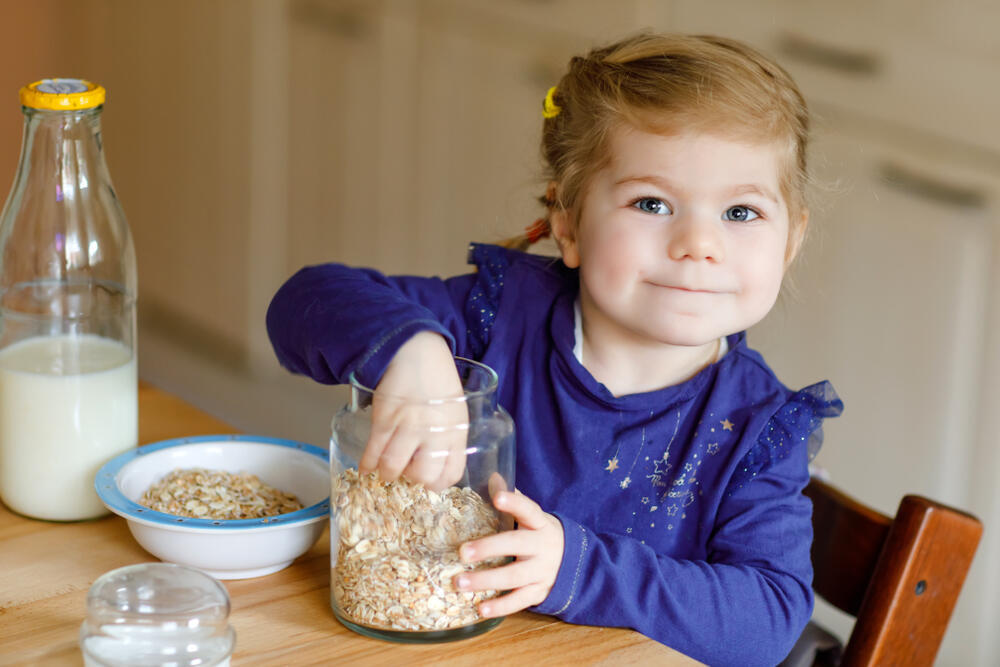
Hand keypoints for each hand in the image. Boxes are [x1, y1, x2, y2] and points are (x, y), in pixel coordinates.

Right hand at [359, 331, 467, 490]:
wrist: (415, 351)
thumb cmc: (437, 379)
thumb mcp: (455, 408)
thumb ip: (448, 435)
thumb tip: (434, 462)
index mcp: (457, 430)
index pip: (453, 472)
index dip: (438, 484)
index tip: (428, 485)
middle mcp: (435, 431)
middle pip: (424, 477)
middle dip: (412, 482)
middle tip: (405, 475)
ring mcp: (409, 426)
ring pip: (394, 467)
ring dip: (387, 474)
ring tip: (385, 471)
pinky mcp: (385, 419)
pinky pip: (374, 451)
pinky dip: (367, 464)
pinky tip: (366, 469)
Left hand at [455, 489, 564, 617]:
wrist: (573, 562)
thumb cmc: (539, 534)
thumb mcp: (532, 516)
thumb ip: (513, 499)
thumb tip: (492, 476)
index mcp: (540, 523)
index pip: (528, 510)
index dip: (514, 502)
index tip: (498, 496)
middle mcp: (543, 547)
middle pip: (517, 545)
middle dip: (489, 549)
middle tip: (462, 552)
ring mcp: (543, 571)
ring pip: (515, 576)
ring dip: (486, 580)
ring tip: (460, 583)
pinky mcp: (539, 592)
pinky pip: (520, 600)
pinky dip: (500, 606)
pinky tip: (480, 608)